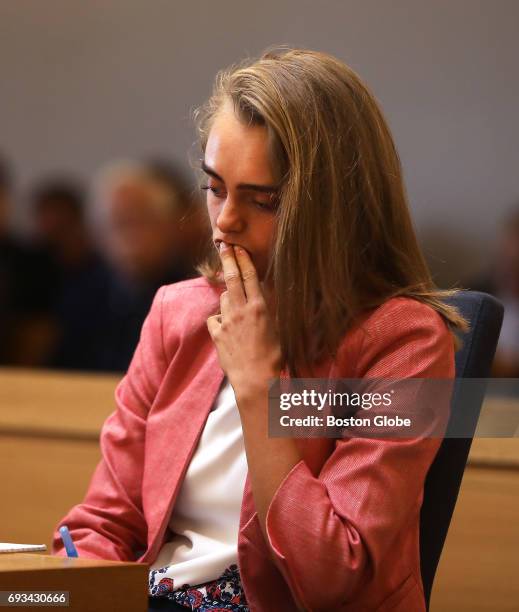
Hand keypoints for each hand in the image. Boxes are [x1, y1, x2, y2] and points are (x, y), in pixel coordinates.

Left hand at [206, 243, 281, 401]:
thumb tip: (274, 295)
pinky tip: (225, 324)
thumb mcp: (281, 330)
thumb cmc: (274, 358)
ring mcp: (226, 322)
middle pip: (231, 279)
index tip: (238, 248)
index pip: (250, 277)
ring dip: (228, 296)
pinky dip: (218, 318)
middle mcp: (240, 311)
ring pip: (223, 299)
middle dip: (227, 260)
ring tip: (235, 300)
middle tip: (224, 246)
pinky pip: (214, 319)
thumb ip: (275, 310)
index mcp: (259, 308)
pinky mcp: (216, 335)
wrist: (255, 380)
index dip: (243, 260)